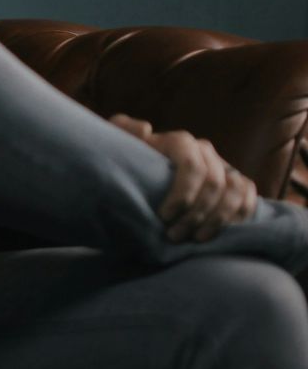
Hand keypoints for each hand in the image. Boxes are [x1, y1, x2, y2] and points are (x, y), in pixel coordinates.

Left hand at [108, 113, 258, 242]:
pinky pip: (248, 196)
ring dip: (218, 219)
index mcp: (180, 142)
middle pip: (213, 183)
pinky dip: (239, 215)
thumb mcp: (119, 147)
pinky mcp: (236, 182)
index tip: (164, 217)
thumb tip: (146, 129)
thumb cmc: (128, 164)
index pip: (192, 166)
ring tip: (196, 239)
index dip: (182, 194)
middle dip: (196, 214)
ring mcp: (223, 166)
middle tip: (174, 236)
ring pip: (234, 191)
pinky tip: (219, 232)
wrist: (141, 176)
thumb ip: (124, 132)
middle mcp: (205, 151)